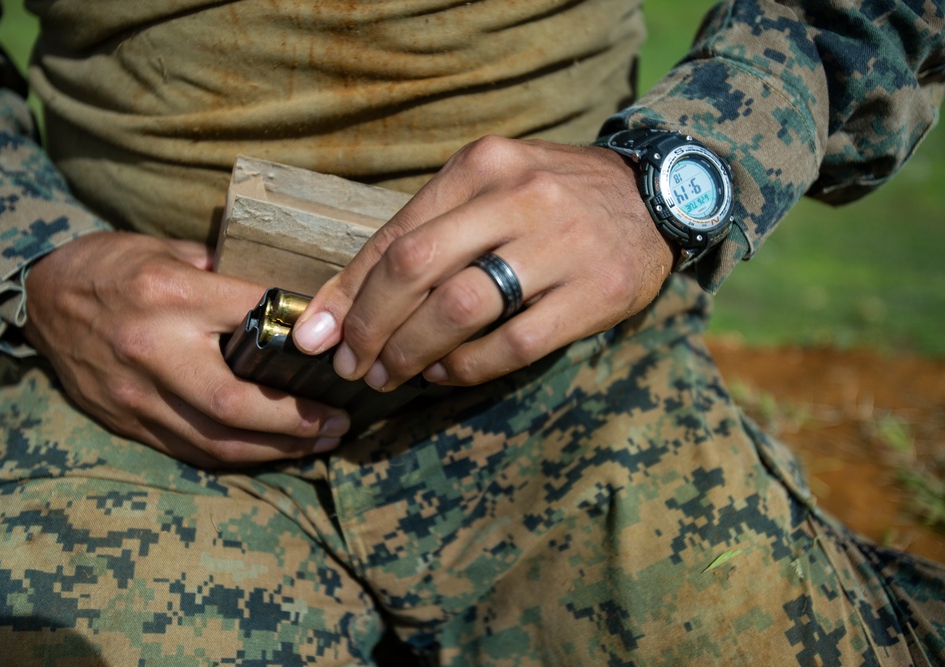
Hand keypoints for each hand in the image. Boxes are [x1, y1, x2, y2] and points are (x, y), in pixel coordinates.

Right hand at [23, 231, 350, 466]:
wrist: (39, 300)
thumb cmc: (110, 265)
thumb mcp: (167, 248)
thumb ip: (223, 273)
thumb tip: (279, 298)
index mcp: (171, 295)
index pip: (253, 317)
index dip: (303, 336)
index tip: (338, 348)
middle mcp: (154, 350)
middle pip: (236, 403)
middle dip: (297, 421)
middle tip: (340, 423)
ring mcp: (138, 394)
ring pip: (216, 440)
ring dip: (276, 450)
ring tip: (321, 444)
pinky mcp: (127, 421)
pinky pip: (189, 450)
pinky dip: (236, 456)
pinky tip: (272, 452)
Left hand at [291, 136, 674, 390]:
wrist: (657, 196)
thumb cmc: (552, 200)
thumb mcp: (489, 192)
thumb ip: (420, 239)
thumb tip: (338, 311)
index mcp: (482, 166)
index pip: (395, 235)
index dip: (347, 292)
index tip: (318, 334)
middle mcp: (518, 196)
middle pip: (415, 269)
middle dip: (369, 327)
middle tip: (352, 364)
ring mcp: (561, 243)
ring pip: (459, 309)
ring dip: (411, 352)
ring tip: (391, 375)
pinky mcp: (595, 292)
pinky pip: (513, 344)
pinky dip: (466, 368)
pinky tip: (446, 373)